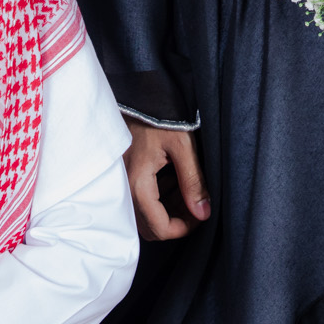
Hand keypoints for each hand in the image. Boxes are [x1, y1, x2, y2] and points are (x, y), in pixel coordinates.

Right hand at [124, 120, 210, 241]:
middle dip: (176, 220)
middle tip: (196, 204)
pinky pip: (139, 200)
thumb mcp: (182, 146)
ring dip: (167, 210)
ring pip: (144, 215)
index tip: (200, 215)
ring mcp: (121, 183)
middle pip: (150, 227)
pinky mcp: (122, 175)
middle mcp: (124, 188)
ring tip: (186, 190)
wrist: (138, 94)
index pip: (160, 228)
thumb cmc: (159, 115)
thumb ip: (193, 181)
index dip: (184, 228)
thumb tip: (203, 212)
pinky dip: (158, 198)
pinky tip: (172, 180)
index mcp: (138, 184)